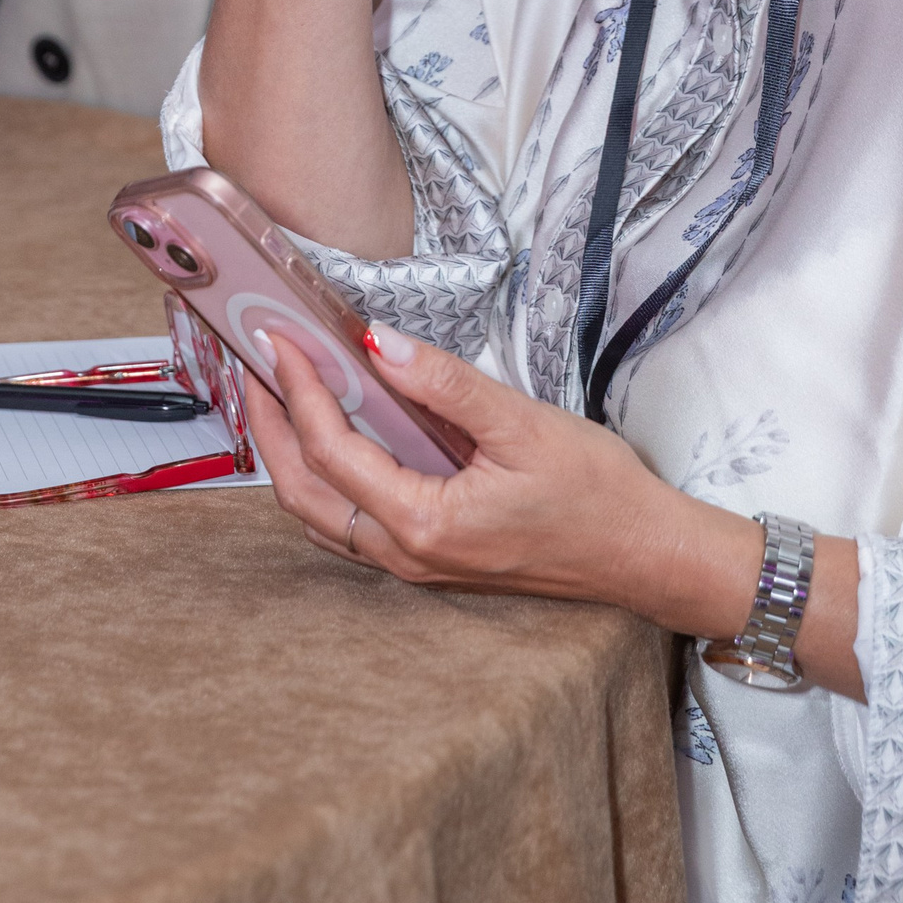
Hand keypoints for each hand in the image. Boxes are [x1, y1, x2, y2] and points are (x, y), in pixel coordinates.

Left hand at [254, 327, 757, 629]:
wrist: (647, 555)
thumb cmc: (597, 494)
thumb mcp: (523, 423)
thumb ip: (444, 383)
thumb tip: (374, 341)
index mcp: (425, 524)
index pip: (331, 452)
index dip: (297, 390)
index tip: (279, 338)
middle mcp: (408, 555)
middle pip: (303, 494)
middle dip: (269, 429)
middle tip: (255, 366)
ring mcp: (416, 564)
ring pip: (321, 517)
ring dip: (288, 457)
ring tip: (278, 396)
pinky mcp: (431, 557)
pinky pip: (350, 524)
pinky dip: (323, 479)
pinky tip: (331, 437)